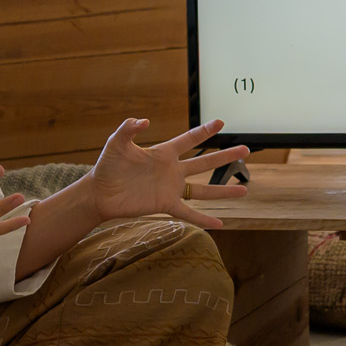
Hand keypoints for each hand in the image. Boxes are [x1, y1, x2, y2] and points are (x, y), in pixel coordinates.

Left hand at [83, 119, 249, 229]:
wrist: (100, 193)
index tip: (221, 123)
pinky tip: (220, 224)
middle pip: (205, 163)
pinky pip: (189, 213)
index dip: (205, 131)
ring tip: (245, 190)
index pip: (189, 140)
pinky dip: (204, 219)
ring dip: (224, 190)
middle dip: (225, 157)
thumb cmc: (108, 166)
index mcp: (163, 153)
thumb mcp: (116, 143)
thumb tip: (145, 121)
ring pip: (204, 190)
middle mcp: (172, 170)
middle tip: (246, 150)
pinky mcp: (165, 205)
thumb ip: (129, 129)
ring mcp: (171, 189)